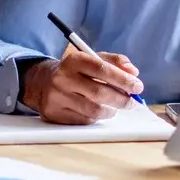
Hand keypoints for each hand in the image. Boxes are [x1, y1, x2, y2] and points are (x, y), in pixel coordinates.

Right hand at [21, 48, 142, 124]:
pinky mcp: (55, 114)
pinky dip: (97, 117)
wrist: (42, 83)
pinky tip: (97, 110)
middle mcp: (63, 78)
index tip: (137, 86)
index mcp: (73, 60)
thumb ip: (114, 62)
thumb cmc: (75, 71)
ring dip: (111, 110)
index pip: (102, 69)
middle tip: (132, 102)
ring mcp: (57, 97)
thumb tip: (133, 72)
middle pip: (99, 92)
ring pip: (94, 110)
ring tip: (115, 107)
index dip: (123, 79)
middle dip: (121, 99)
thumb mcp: (92, 59)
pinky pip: (85, 120)